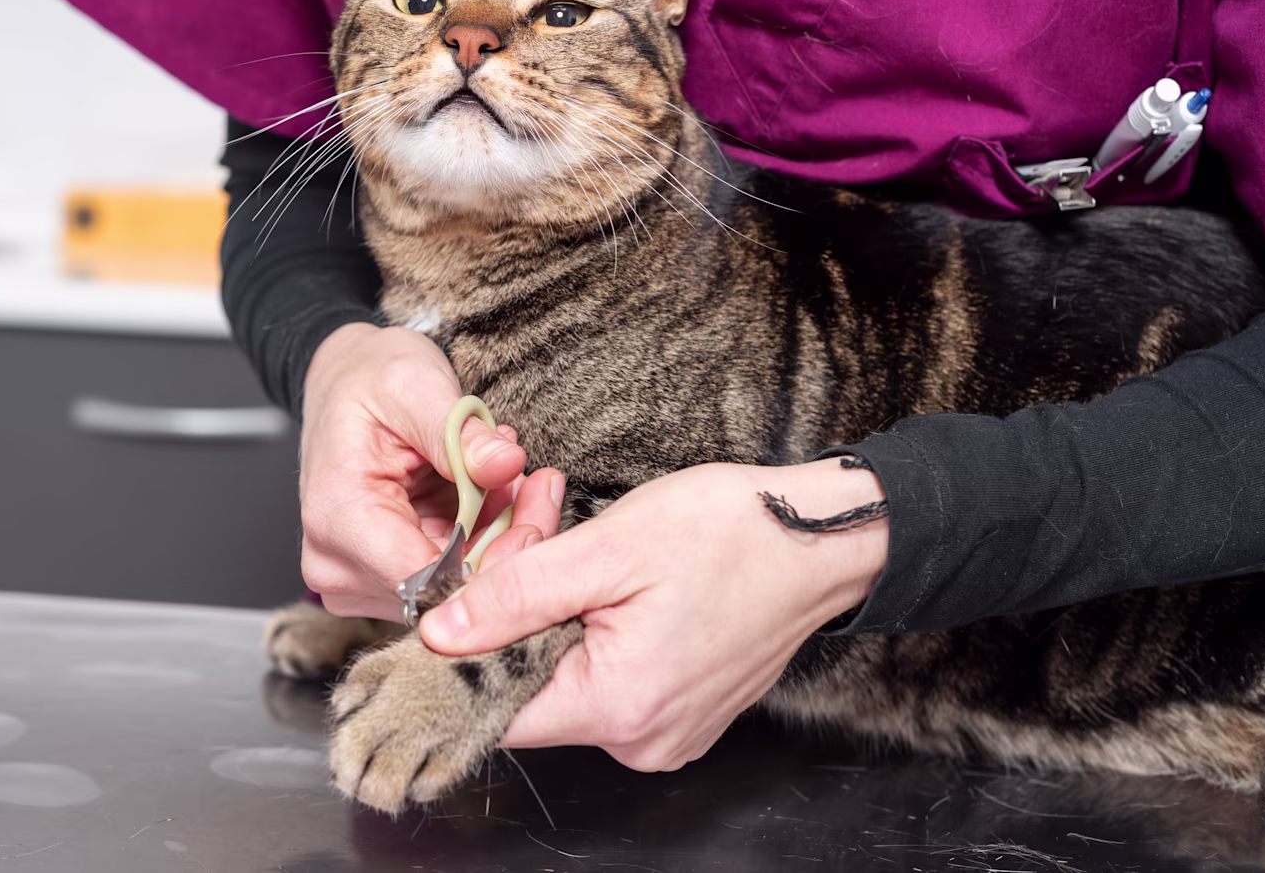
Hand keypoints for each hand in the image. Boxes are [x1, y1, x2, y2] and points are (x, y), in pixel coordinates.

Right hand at [298, 322, 565, 618]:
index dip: (493, 555)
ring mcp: (353, 579)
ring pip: (454, 590)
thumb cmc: (370, 379)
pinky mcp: (376, 581)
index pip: (427, 580)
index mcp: (338, 517)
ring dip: (495, 540)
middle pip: (445, 591)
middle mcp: (335, 564)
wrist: (344, 382)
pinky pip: (447, 579)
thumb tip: (506, 463)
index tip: (533, 506)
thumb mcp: (417, 385)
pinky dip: (479, 542)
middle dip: (503, 542)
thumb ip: (460, 431)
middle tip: (536, 485)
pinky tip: (490, 497)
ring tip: (510, 482)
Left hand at [419, 459, 887, 771]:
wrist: (824, 537)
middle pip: (531, 686)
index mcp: (617, 708)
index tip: (473, 582)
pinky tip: (606, 574)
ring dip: (553, 611)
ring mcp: (666, 732)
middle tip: (536, 525)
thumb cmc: (731, 533)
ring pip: (567, 677)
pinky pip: (608, 679)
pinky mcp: (682, 713)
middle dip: (516, 607)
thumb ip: (515, 595)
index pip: (497, 706)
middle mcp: (640, 740)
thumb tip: (440, 634)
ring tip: (572, 539)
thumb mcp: (607, 547)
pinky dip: (593, 627)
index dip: (468, 646)